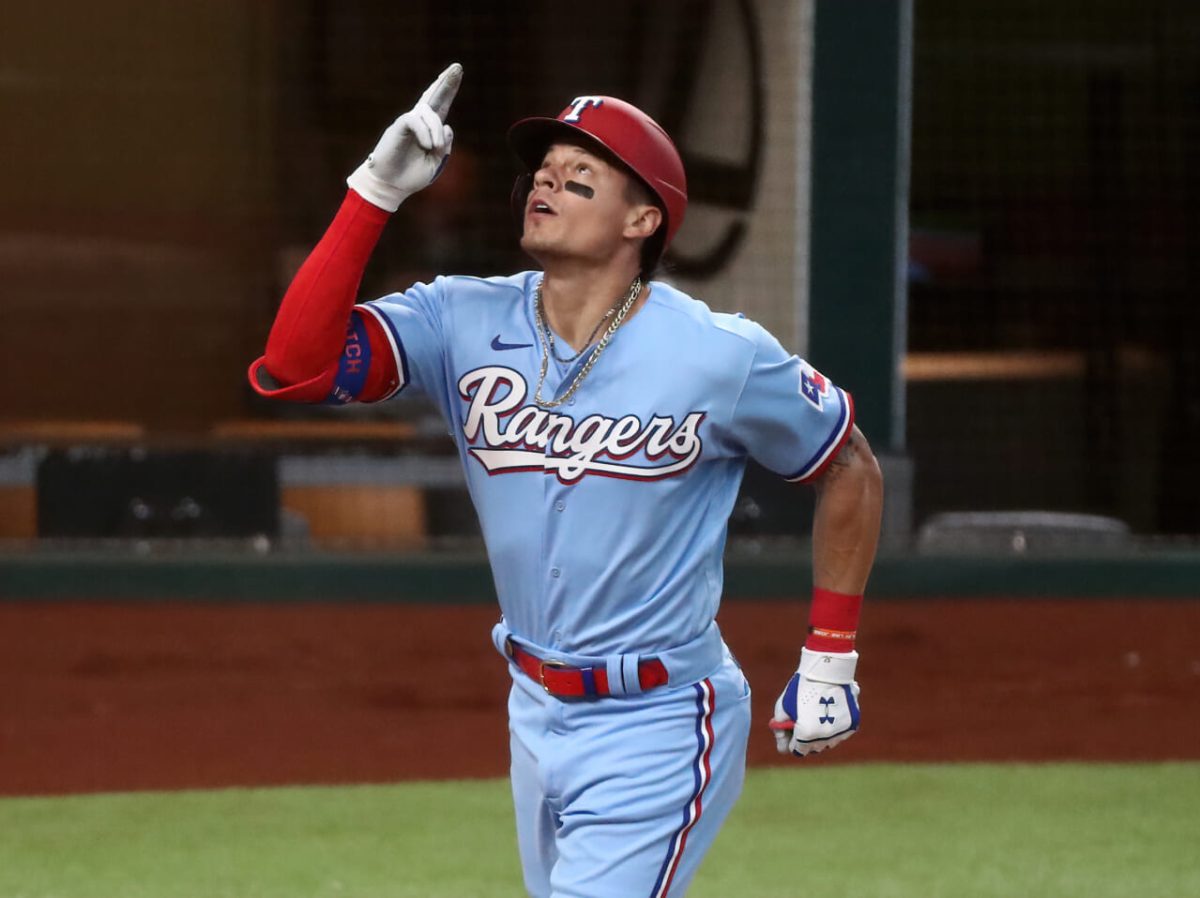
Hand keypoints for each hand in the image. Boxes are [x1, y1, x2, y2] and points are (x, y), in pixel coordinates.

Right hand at [347, 63, 462, 211]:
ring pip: (429, 113)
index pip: (441, 106)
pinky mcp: (399, 126)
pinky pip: (415, 121)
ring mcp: (409, 123)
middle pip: (434, 97)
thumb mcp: (435, 163)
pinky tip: (428, 146)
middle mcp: (420, 122)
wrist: (391, 186)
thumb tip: (447, 127)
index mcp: (429, 131)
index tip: (458, 72)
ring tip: (435, 148)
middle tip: (458, 67)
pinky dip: (425, 133)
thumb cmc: (411, 176)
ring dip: (436, 130)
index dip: (448, 90)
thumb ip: (444, 147)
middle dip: (446, 83)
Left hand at [769, 648, 860, 756]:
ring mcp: (840, 732)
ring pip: (828, 741)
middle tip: (802, 722)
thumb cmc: (801, 687)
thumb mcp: (783, 707)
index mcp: (806, 736)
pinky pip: (840, 732)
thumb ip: (780, 729)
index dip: (791, 742)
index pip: (797, 751)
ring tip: (815, 715)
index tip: (790, 733)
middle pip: (813, 747)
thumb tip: (782, 744)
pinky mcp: (852, 724)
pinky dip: (834, 727)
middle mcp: (825, 738)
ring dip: (820, 734)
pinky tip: (828, 712)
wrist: (827, 670)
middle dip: (805, 738)